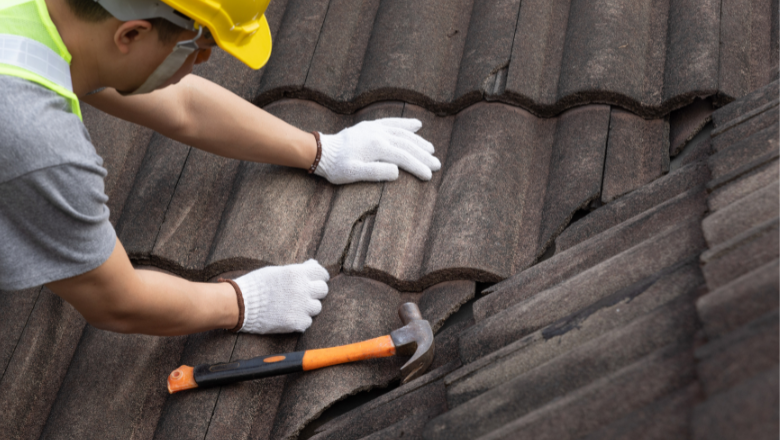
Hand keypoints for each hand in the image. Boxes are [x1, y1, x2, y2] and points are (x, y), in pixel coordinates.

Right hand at [234, 259, 328, 333]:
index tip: (316, 280)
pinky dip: (300, 320)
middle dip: (315, 291)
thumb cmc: (256, 285)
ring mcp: (301, 307)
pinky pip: (307, 321)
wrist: (240, 304)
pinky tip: (289, 316)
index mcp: (298, 273)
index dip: (319, 277)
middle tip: (305, 294)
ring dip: (308, 307)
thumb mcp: (277, 271)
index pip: (321, 273)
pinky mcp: (296, 322)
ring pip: (317, 307)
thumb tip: (313, 264)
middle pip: (323, 290)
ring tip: (294, 306)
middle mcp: (303, 289)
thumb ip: (297, 270)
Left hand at [315, 118, 440, 183]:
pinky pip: (392, 122)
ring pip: (403, 133)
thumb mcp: (354, 174)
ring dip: (418, 141)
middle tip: (437, 164)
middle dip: (423, 155)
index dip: (418, 166)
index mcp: (377, 146)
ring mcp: (375, 128)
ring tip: (431, 149)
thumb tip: (397, 171)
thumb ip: (375, 172)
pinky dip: (406, 124)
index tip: (429, 176)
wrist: (321, 152)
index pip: (404, 157)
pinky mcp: (371, 126)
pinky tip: (417, 125)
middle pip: (407, 144)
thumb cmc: (337, 166)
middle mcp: (379, 134)